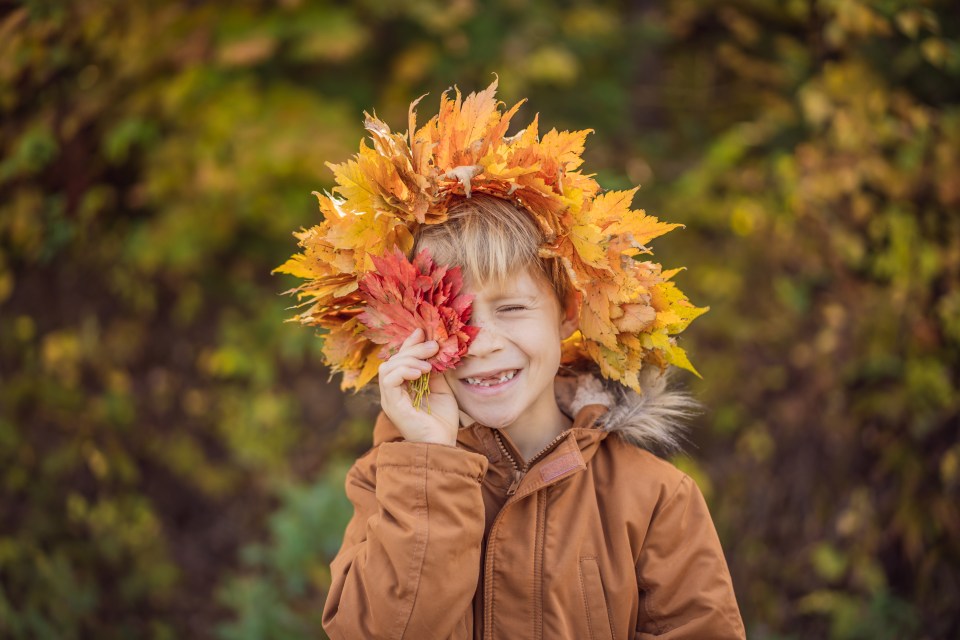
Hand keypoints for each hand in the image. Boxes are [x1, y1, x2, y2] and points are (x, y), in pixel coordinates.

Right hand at [378, 328, 459, 446]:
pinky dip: (403, 371)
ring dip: (409, 359)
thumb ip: (435, 371)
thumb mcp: (442, 389)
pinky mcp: (392, 405)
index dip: (409, 344)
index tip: (423, 332)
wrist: (443, 445)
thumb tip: (437, 349)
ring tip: (428, 364)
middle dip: (413, 349)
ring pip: (388, 367)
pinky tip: (420, 372)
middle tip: (433, 345)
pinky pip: (389, 380)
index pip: (400, 359)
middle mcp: (393, 392)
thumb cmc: (442, 422)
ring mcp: (390, 399)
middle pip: (393, 360)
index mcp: (403, 387)